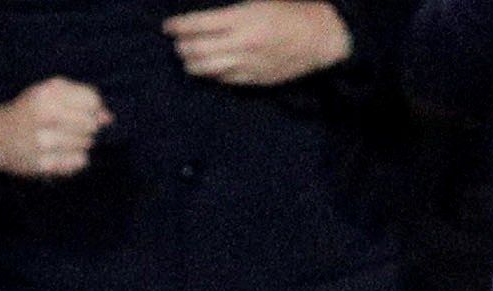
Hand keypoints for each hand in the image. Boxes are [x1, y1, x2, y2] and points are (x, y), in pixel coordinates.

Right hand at [0, 78, 111, 180]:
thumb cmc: (27, 111)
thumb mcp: (49, 92)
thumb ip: (81, 98)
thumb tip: (109, 118)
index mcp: (47, 93)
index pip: (92, 101)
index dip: (94, 107)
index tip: (83, 111)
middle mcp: (45, 116)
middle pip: (92, 123)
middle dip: (88, 126)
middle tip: (71, 127)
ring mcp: (43, 142)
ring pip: (86, 143)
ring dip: (80, 143)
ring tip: (62, 140)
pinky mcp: (43, 165)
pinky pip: (79, 162)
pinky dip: (75, 158)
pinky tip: (61, 153)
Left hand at [162, 3, 350, 85]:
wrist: (322, 37)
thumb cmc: (294, 10)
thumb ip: (233, 9)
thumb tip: (209, 16)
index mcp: (244, 18)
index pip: (199, 25)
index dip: (179, 26)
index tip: (169, 26)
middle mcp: (242, 43)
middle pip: (196, 51)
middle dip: (182, 47)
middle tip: (178, 42)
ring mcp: (247, 65)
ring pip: (206, 70)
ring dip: (191, 64)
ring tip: (187, 57)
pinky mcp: (254, 80)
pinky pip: (223, 80)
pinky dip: (210, 74)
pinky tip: (208, 69)